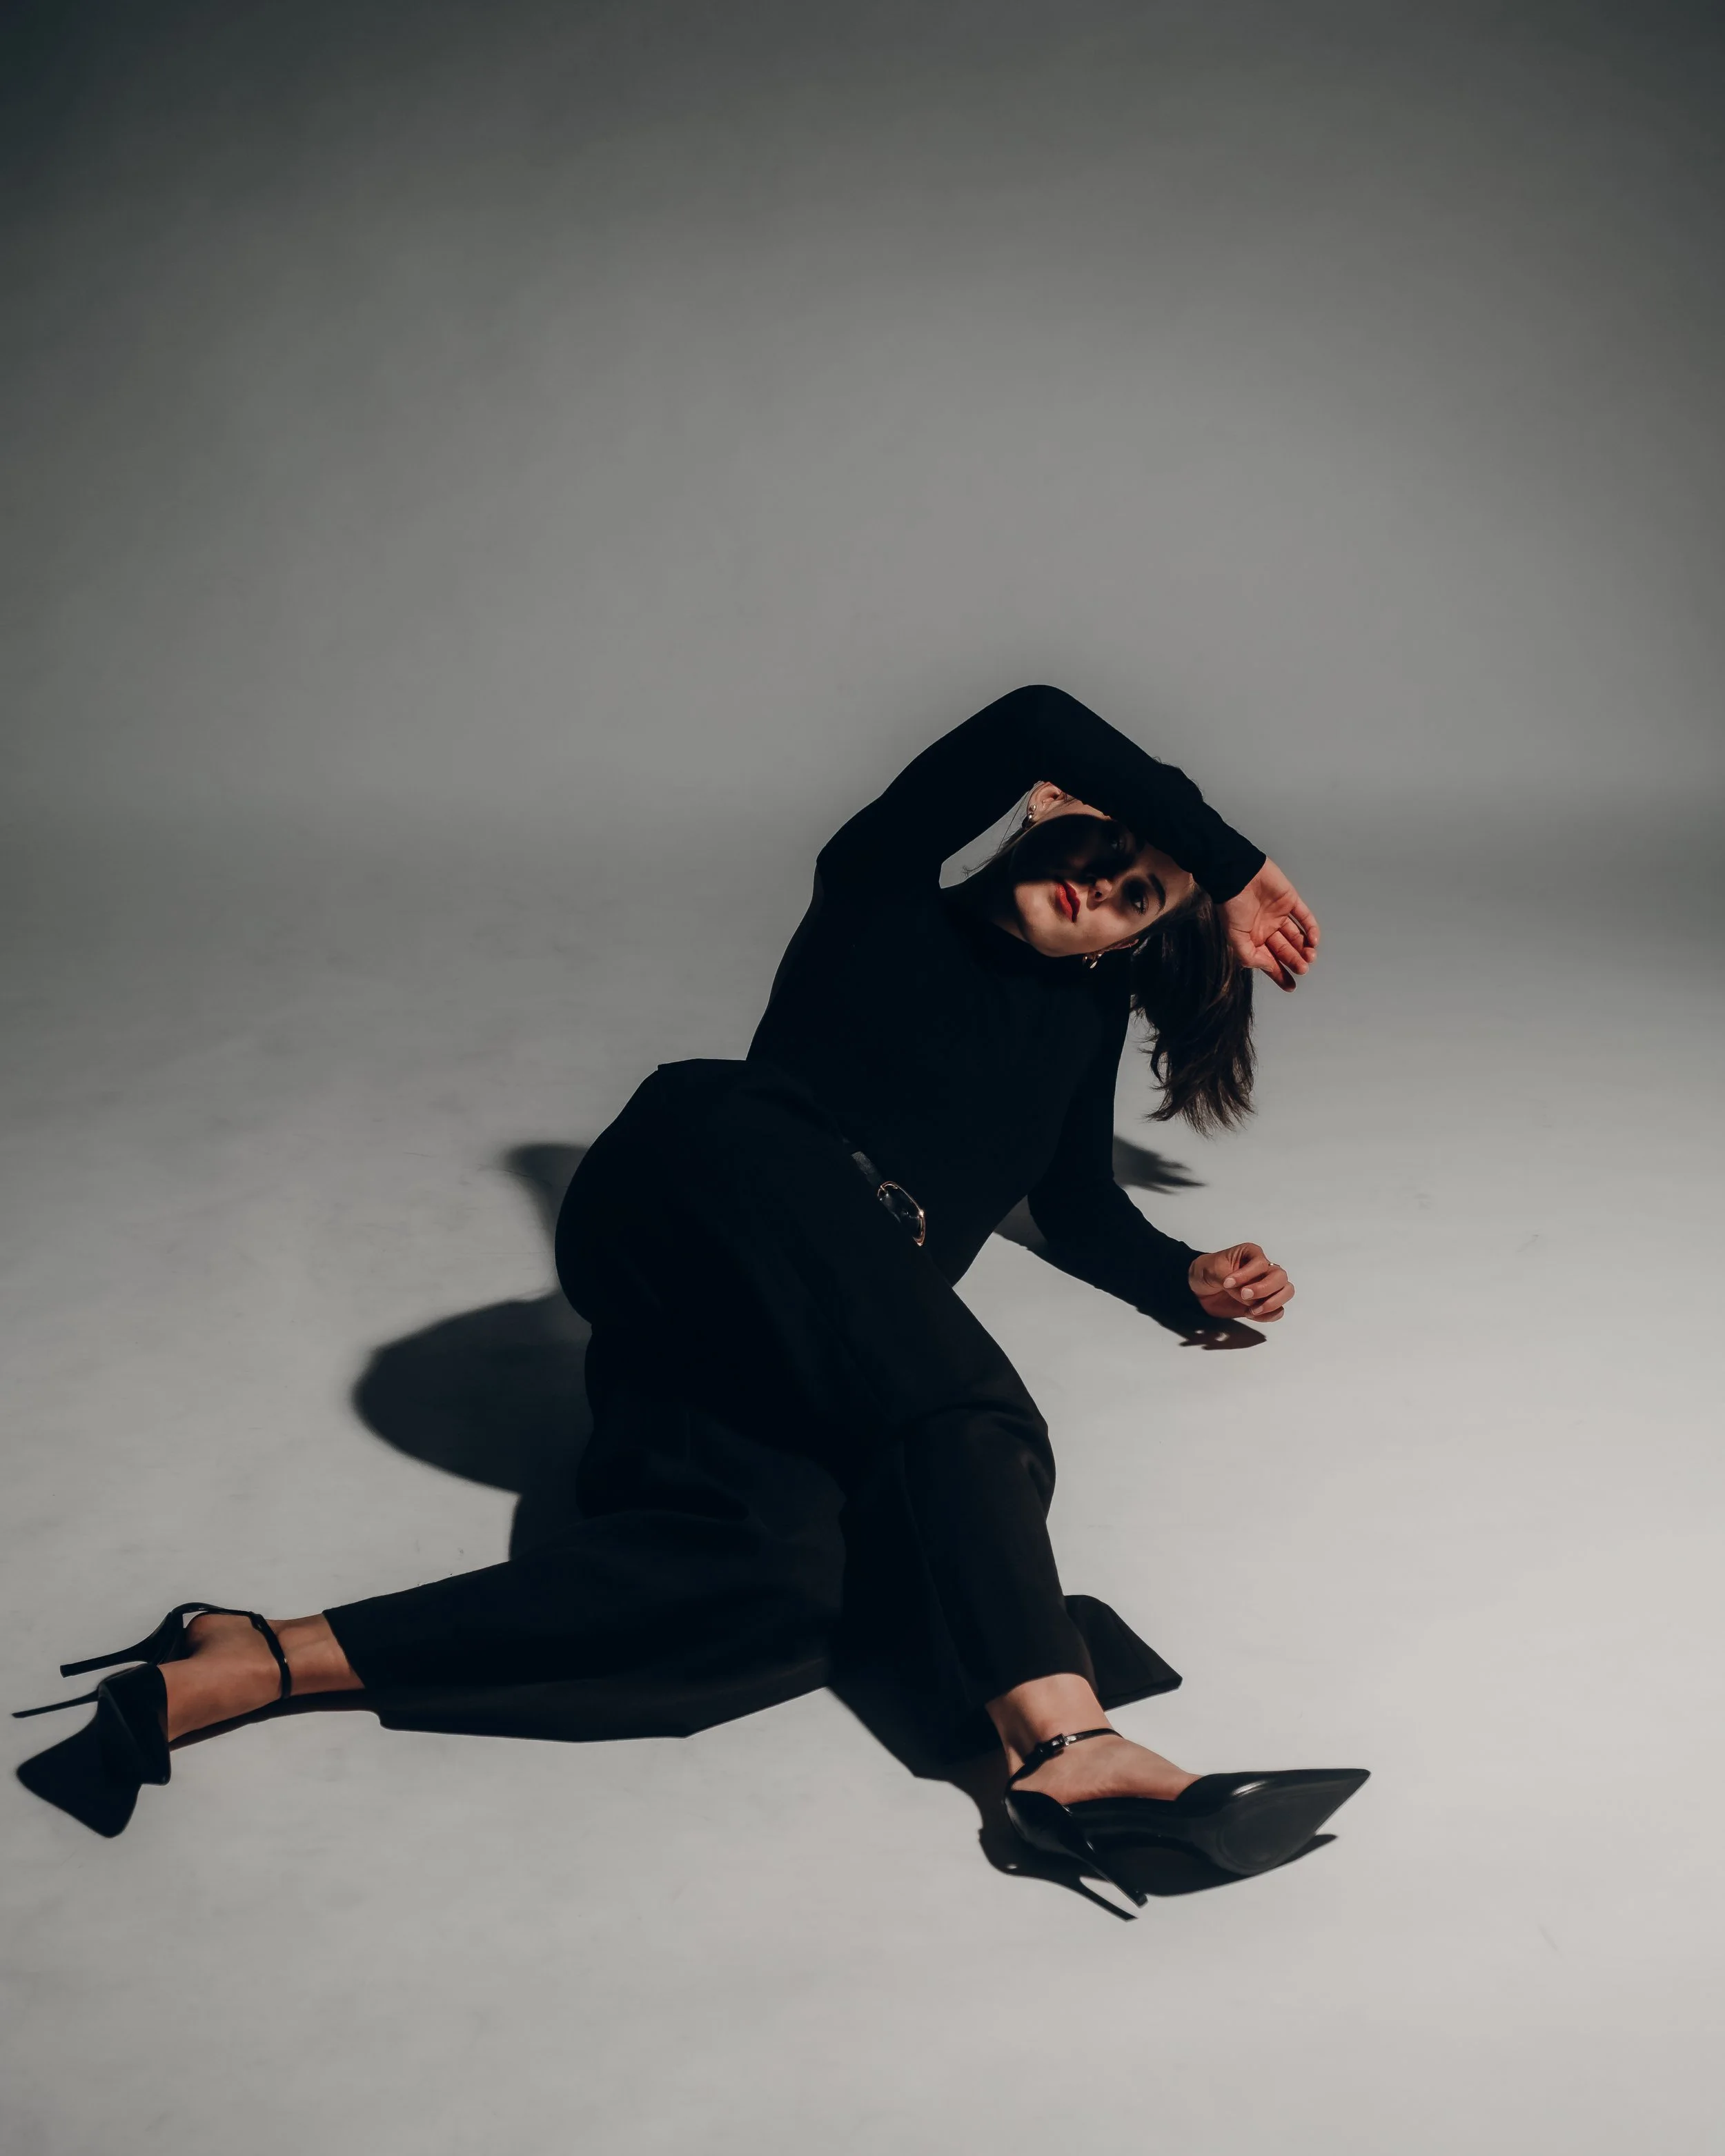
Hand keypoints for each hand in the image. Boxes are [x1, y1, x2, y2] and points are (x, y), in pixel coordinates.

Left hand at [1188, 1243, 1295, 1322]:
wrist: (1199, 1288)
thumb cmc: (1207, 1271)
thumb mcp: (1214, 1270)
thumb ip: (1231, 1283)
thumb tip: (1249, 1300)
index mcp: (1252, 1254)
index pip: (1261, 1263)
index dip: (1247, 1275)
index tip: (1227, 1283)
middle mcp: (1263, 1269)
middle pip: (1280, 1277)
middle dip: (1264, 1289)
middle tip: (1244, 1296)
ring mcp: (1265, 1287)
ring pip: (1286, 1292)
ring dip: (1272, 1303)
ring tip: (1251, 1311)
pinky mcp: (1263, 1304)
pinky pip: (1278, 1311)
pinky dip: (1268, 1315)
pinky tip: (1250, 1314)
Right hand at [1221, 860, 1318, 990]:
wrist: (1236, 875)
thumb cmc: (1231, 906)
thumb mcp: (1235, 938)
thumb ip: (1249, 956)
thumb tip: (1268, 967)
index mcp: (1253, 938)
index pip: (1269, 960)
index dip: (1280, 974)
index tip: (1291, 986)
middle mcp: (1267, 928)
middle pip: (1285, 950)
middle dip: (1294, 961)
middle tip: (1302, 968)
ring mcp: (1280, 914)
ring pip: (1296, 936)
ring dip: (1304, 948)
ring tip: (1309, 957)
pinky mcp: (1290, 901)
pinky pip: (1305, 917)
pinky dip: (1311, 929)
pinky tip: (1313, 940)